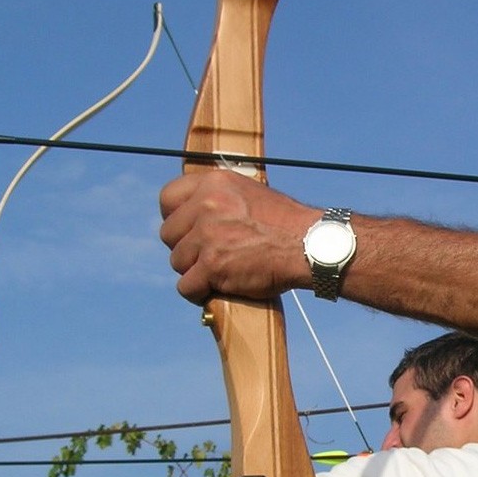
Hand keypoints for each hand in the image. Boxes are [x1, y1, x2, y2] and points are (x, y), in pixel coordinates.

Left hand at [159, 171, 318, 303]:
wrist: (310, 245)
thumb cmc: (286, 224)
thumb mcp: (250, 194)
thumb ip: (220, 199)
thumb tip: (195, 214)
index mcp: (214, 183)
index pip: (167, 197)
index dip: (174, 218)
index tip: (186, 230)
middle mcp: (206, 205)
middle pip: (168, 234)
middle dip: (185, 248)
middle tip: (208, 256)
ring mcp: (207, 235)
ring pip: (177, 261)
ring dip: (194, 271)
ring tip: (218, 272)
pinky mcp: (212, 265)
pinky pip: (186, 286)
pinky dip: (199, 293)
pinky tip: (214, 290)